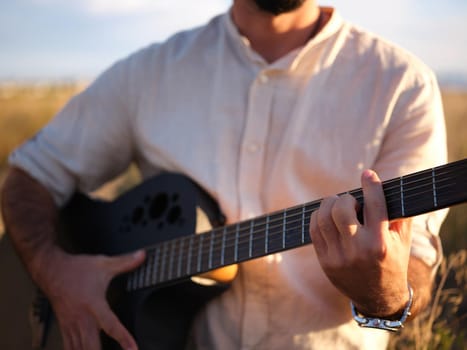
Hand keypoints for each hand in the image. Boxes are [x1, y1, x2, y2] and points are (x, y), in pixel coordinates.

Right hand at [37, 249, 144, 349]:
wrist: (50, 270)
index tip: (133, 349)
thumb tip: (142, 255)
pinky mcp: (65, 327)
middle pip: (91, 346)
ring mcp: (72, 325)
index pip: (111, 325)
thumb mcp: (103, 264)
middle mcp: (81, 318)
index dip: (123, 338)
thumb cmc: (76, 269)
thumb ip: (125, 262)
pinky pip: (70, 347)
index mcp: (93, 304)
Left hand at [309, 169, 411, 316]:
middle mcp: (358, 250)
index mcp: (380, 243)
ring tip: (338, 206)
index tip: (368, 175)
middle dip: (346, 199)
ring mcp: (338, 257)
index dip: (371, 185)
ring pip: (323, 217)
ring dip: (329, 205)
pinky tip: (327, 216)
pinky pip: (314, 230)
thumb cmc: (393, 262)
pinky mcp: (325, 261)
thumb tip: (387, 185)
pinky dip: (319, 217)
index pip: (375, 205)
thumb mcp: (403, 241)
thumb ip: (398, 214)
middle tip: (352, 202)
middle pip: (340, 208)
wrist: (379, 298)